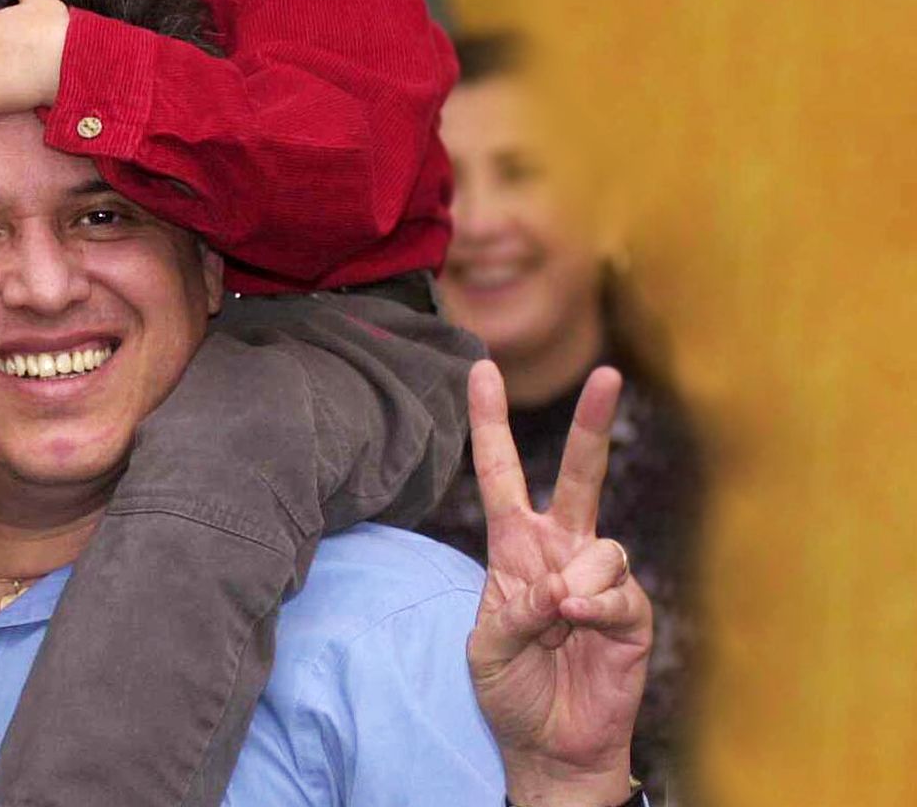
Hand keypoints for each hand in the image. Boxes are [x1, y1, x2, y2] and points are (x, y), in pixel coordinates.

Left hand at [465, 361, 650, 805]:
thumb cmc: (512, 689)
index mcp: (514, 547)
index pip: (500, 474)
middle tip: (608, 374)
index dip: (490, 423)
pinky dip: (594, 607)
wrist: (547, 743)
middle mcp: (561, 551)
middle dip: (593, 425)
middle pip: (578, 476)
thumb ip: (510, 611)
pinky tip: (576, 624)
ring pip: (601, 544)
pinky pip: (618, 591)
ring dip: (574, 582)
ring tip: (556, 621)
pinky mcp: (631, 614)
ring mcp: (599, 579)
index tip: (480, 368)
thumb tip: (557, 587)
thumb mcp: (484, 647)